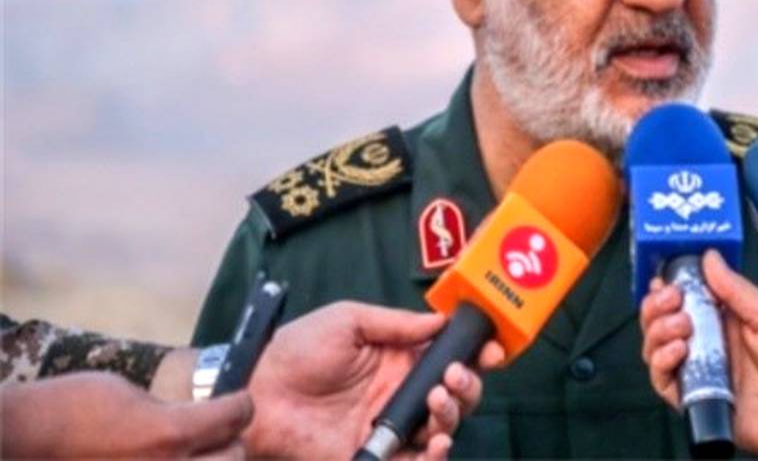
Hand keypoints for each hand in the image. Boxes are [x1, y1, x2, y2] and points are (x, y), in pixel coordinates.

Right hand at [0, 371, 251, 457]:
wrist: (20, 445)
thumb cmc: (67, 411)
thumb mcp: (126, 393)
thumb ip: (168, 410)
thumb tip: (192, 418)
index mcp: (171, 433)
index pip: (236, 415)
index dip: (238, 403)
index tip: (234, 401)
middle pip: (235, 458)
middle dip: (229, 443)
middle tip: (215, 435)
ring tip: (192, 457)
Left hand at [244, 301, 504, 459]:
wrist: (256, 394)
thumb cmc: (298, 350)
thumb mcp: (348, 320)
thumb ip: (396, 323)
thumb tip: (441, 320)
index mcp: (399, 358)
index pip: (449, 357)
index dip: (476, 354)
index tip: (491, 350)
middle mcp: (402, 394)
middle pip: (456, 396)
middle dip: (468, 386)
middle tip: (451, 378)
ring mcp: (391, 428)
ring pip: (443, 428)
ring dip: (452, 416)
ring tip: (436, 403)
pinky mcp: (375, 456)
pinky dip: (434, 455)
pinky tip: (433, 441)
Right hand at [640, 250, 757, 459]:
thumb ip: (737, 288)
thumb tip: (711, 259)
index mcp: (727, 318)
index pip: (686, 295)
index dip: (671, 284)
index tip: (669, 276)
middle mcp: (708, 341)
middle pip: (663, 317)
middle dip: (658, 303)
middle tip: (671, 298)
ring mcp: (699, 368)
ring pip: (656, 343)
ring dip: (659, 328)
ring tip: (682, 324)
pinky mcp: (693, 394)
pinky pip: (662, 378)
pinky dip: (662, 359)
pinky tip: (678, 350)